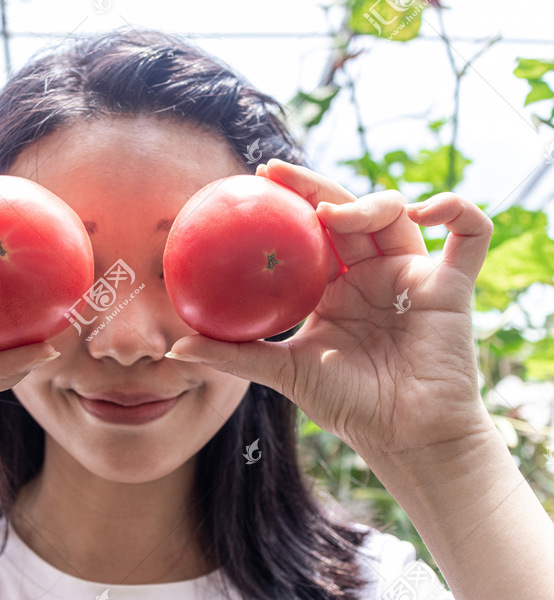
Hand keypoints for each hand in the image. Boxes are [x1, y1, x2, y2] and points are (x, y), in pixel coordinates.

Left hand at [167, 159, 495, 459]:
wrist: (402, 437)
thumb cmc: (347, 405)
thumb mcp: (284, 373)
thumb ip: (234, 356)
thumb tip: (172, 348)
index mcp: (332, 286)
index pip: (308, 233)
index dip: (285, 203)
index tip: (251, 183)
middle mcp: (371, 273)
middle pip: (345, 211)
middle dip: (312, 185)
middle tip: (274, 172)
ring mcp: (411, 275)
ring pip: (395, 214)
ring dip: (364, 204)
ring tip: (329, 214)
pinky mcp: (452, 286)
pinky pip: (470, 236)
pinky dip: (457, 211)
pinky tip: (425, 208)